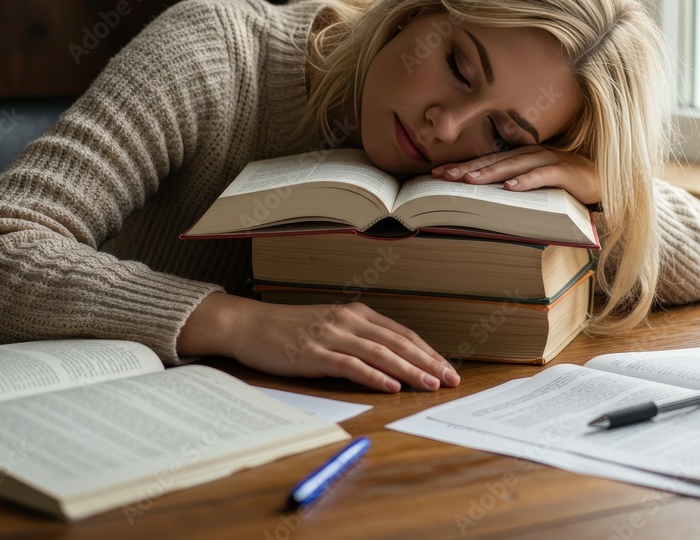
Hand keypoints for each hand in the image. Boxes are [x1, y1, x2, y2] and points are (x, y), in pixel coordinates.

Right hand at [179, 293, 460, 392]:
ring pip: (380, 353)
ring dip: (409, 369)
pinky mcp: (314, 353)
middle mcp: (348, 321)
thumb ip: (358, 338)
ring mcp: (331, 336)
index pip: (401, 333)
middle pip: (397, 342)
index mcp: (355, 314)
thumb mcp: (329, 327)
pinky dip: (375, 375)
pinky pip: (351, 365)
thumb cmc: (289, 330)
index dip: (427, 351)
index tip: (447, 367)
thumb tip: (391, 360)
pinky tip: (392, 386)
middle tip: (450, 378)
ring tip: (430, 384)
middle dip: (428, 361)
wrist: (249, 325)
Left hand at [431, 146, 600, 205]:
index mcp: (522, 156)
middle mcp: (531, 154)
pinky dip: (526, 181)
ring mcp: (548, 160)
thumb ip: (514, 186)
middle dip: (468, 167)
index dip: (463, 165)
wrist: (604, 181)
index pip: (487, 160)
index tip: (437, 173)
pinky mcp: (564, 171)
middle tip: (443, 176)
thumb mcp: (535, 185)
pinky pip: (542, 175)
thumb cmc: (565, 184)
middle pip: (495, 160)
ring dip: (490, 172)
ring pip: (514, 165)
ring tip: (469, 180)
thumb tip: (484, 199)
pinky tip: (510, 188)